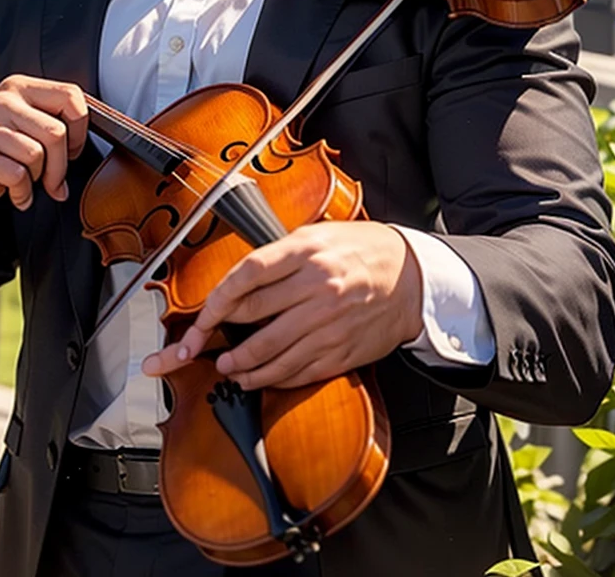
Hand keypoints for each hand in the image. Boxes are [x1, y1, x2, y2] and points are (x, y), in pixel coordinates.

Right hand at [0, 74, 87, 226]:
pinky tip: (18, 194)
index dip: (80, 129)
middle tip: (54, 180)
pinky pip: (17, 175)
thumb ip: (56, 122)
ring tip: (28, 181)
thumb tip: (93, 141)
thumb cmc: (0, 145)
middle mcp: (4, 101)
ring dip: (39, 178)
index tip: (72, 150)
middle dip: (61, 165)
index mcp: (22, 87)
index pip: (70, 96)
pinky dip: (23, 193)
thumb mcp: (27, 122)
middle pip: (57, 132)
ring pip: (37, 154)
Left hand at [142, 220, 422, 389]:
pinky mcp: (341, 351)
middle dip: (219, 337)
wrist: (412, 277)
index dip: (216, 301)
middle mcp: (316, 288)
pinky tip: (258, 378)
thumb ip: (279, 255)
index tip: (201, 318)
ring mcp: (329, 323)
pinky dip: (272, 379)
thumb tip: (237, 281)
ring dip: (241, 366)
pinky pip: (297, 371)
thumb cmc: (360, 250)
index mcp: (306, 252)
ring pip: (271, 353)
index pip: (247, 277)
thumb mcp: (318, 235)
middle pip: (253, 317)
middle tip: (201, 347)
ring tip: (229, 368)